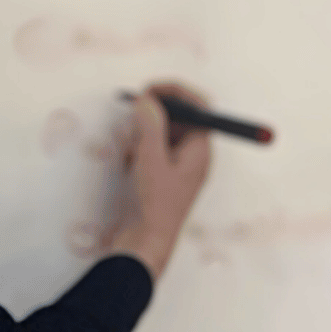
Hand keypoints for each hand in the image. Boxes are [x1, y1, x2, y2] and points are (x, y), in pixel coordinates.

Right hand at [108, 79, 213, 280]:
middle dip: (154, 117)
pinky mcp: (162, 177)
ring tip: (132, 153)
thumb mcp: (151, 159)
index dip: (175, 92)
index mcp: (200, 149)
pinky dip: (139, 151)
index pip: (198, 107)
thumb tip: (148, 100)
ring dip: (143, 136)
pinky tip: (129, 165)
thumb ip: (150, 125)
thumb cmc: (155, 205)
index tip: (150, 89)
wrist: (146, 243)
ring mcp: (177, 167)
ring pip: (161, 134)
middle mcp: (193, 155)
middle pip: (178, 118)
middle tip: (134, 121)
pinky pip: (152, 151)